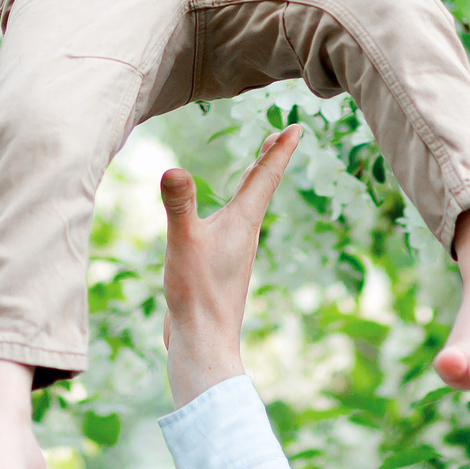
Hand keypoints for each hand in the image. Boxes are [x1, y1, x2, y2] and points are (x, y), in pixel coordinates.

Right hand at [160, 124, 301, 407]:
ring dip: (254, 183)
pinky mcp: (220, 268)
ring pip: (248, 208)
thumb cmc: (197, 294)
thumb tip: (172, 170)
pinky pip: (231, 227)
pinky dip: (235, 208)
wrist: (203, 342)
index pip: (264, 176)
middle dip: (268, 159)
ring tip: (256, 168)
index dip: (278, 149)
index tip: (297, 126)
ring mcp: (234, 252)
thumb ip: (179, 205)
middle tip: (281, 135)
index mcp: (242, 222)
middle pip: (260, 188)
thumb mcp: (183, 242)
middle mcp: (244, 234)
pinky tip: (225, 219)